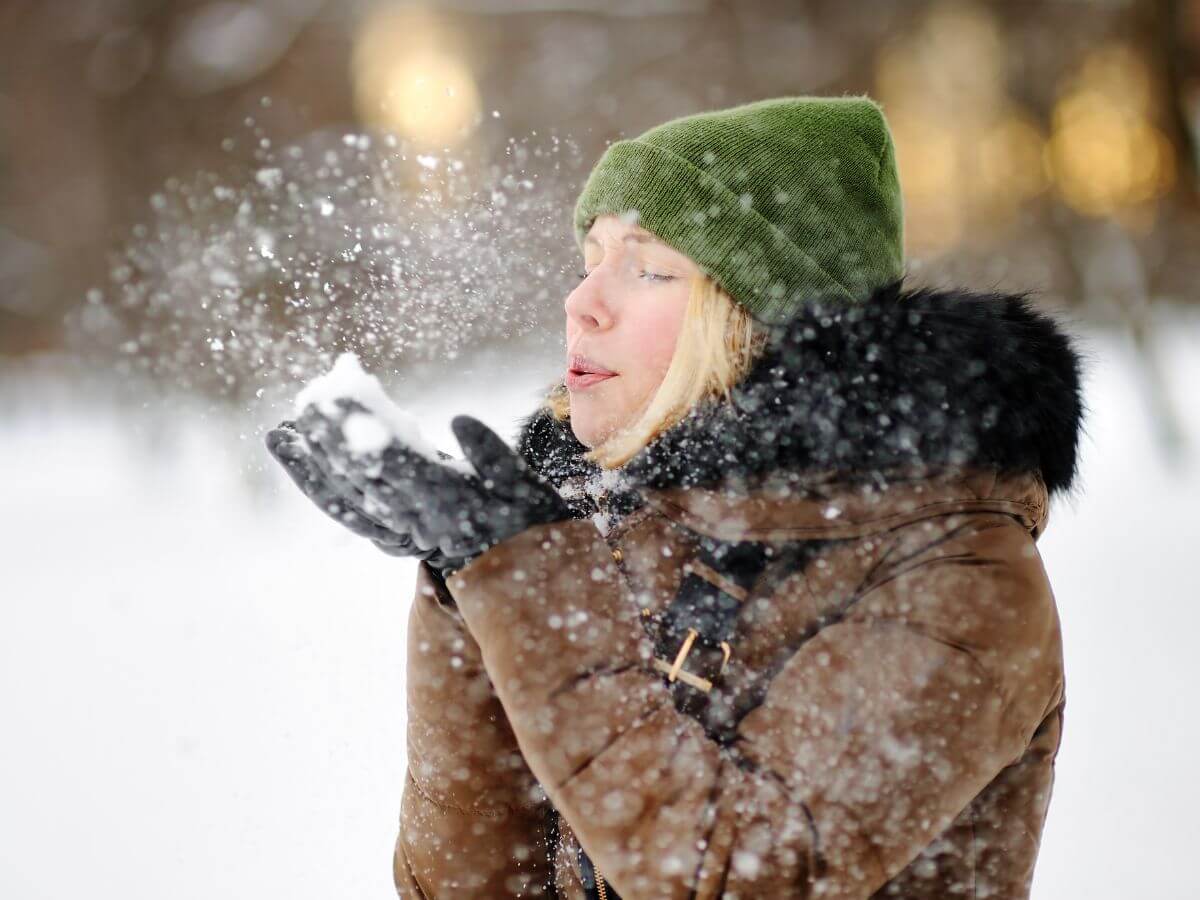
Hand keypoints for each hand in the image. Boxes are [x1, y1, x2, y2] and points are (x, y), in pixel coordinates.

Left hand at [291, 406, 573, 575]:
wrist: (516, 577)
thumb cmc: (526, 523)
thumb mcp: (526, 488)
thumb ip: (495, 457)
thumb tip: (460, 421)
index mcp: (448, 502)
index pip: (395, 461)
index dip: (365, 430)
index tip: (339, 397)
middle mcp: (415, 520)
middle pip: (361, 478)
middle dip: (329, 441)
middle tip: (303, 401)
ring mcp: (398, 531)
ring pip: (345, 499)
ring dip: (310, 468)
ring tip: (280, 434)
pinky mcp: (389, 534)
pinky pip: (346, 514)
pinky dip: (319, 488)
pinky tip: (301, 464)